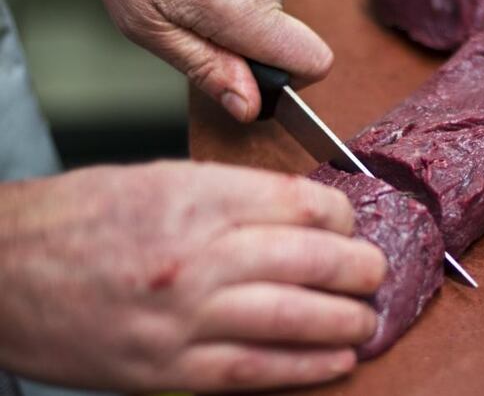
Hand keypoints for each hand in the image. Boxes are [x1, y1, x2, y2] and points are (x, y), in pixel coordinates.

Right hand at [0, 162, 385, 391]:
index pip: (299, 203)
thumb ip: (233, 196)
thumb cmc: (79, 220)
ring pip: (292, 318)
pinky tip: (338, 359)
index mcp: (194, 196)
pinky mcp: (167, 369)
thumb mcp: (159, 181)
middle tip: (376, 272)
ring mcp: (183, 317)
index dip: (340, 216)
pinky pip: (254, 370)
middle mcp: (195, 255)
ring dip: (345, 320)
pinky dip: (305, 367)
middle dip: (359, 269)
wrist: (1, 271)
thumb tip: (300, 215)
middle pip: (309, 260)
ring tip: (369, 318)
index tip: (349, 226)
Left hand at [78, 0, 332, 122]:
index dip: (291, 80)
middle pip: (281, 34)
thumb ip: (206, 68)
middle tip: (189, 19)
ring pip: (265, 3)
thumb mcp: (149, 25)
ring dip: (232, 5)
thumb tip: (249, 106)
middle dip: (242, 40)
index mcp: (243, 11)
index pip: (314, 61)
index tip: (255, 78)